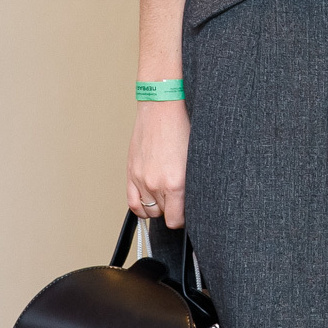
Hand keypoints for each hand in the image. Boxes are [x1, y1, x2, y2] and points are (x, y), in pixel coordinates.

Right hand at [128, 99, 189, 227]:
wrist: (162, 108)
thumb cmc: (181, 128)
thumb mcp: (195, 159)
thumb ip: (192, 183)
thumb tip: (192, 200)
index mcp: (175, 183)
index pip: (176, 220)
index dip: (183, 219)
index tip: (188, 213)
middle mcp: (156, 184)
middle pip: (163, 215)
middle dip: (173, 210)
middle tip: (180, 200)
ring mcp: (141, 179)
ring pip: (148, 210)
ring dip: (158, 207)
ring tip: (167, 197)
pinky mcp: (131, 172)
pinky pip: (132, 202)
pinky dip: (141, 206)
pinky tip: (150, 201)